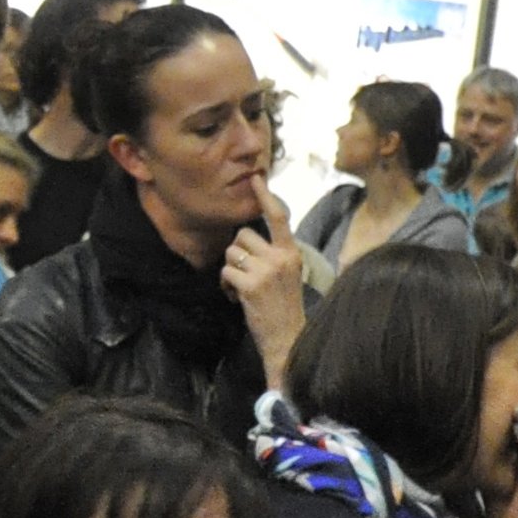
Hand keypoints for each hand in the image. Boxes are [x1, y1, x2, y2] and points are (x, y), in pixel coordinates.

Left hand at [221, 179, 307, 383]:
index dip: (265, 197)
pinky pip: (225, 272)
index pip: (279, 217)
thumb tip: (247, 237)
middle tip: (243, 274)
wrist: (288, 337)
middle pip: (242, 235)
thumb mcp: (286, 273)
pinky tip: (237, 298)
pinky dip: (225, 286)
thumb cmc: (283, 306)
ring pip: (231, 252)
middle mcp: (281, 257)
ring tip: (241, 287)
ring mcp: (266, 270)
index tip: (256, 179)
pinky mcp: (251, 285)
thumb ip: (273, 254)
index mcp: (292, 252)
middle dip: (236, 252)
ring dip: (229, 270)